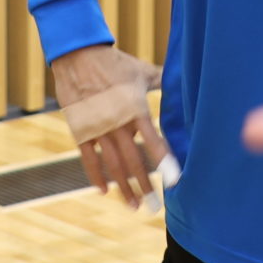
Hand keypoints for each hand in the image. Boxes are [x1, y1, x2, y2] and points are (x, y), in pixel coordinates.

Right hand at [50, 43, 168, 208]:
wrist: (78, 55)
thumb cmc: (114, 62)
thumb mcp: (141, 72)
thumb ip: (161, 81)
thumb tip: (184, 80)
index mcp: (135, 108)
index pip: (153, 141)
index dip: (164, 161)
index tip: (174, 180)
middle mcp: (117, 122)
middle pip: (133, 161)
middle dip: (144, 185)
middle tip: (154, 207)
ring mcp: (97, 128)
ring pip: (112, 165)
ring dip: (123, 187)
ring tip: (134, 206)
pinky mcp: (81, 130)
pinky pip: (88, 159)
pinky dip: (95, 176)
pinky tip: (104, 190)